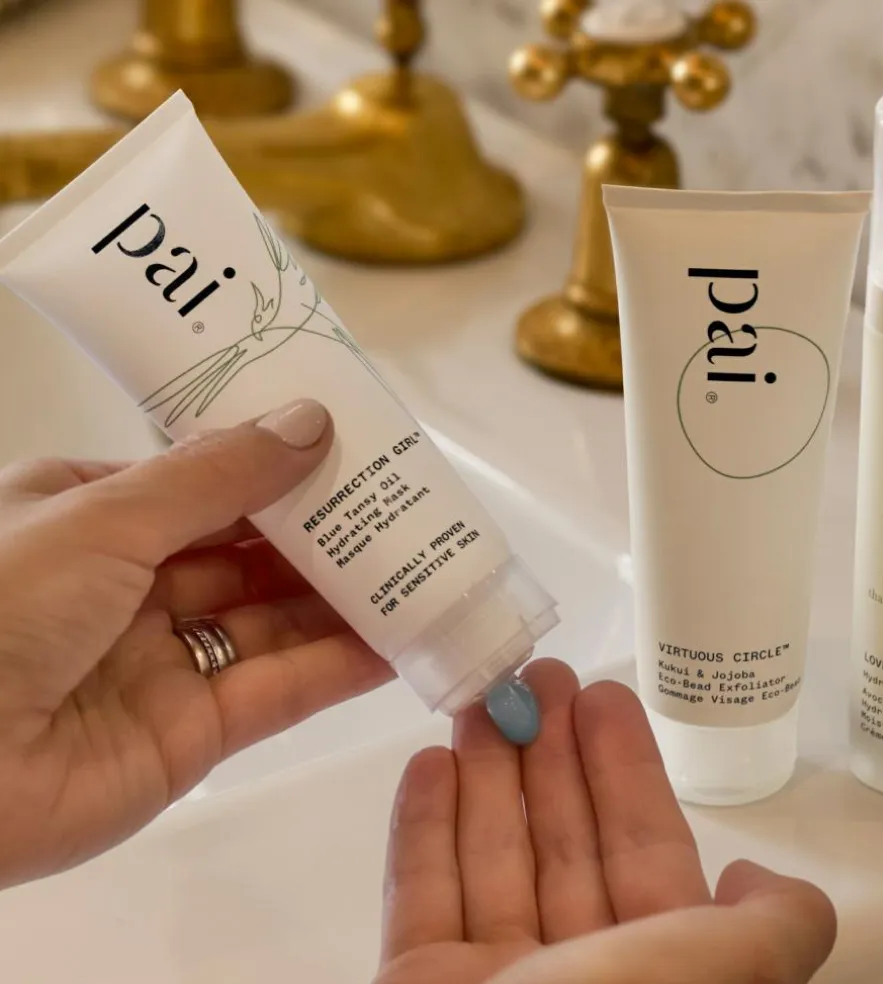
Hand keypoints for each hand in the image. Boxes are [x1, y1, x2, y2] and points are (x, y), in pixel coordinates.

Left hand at [0, 400, 392, 888]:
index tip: (349, 450)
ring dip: (341, 599)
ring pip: (270, 622)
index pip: (202, 485)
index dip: (275, 467)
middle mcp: (126, 587)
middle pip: (245, 554)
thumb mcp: (105, 516)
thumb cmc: (3, 607)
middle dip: (321, 534)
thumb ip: (218, 476)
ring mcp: (162, 663)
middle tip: (403, 509)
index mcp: (89, 518)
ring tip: (420, 568)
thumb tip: (313, 422)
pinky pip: (276, 691)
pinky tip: (396, 642)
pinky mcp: (192, 736)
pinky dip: (337, 668)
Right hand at [377, 660, 835, 983]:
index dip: (622, 767)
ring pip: (490, 854)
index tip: (597, 694)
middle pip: (560, 837)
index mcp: (651, 967)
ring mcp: (488, 980)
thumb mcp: (723, 974)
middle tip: (530, 672)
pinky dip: (420, 829)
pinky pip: (417, 895)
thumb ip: (776, 927)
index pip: (640, 846)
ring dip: (484, 773)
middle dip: (548, 752)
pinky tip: (428, 764)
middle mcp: (574, 972)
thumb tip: (762, 880)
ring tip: (478, 700)